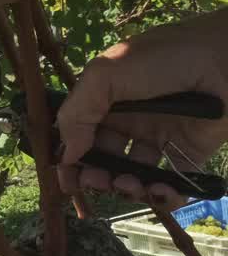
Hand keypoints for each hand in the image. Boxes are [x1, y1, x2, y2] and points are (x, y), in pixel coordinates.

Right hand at [56, 10, 227, 208]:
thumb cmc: (164, 59)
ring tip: (128, 185)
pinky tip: (158, 192)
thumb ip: (78, 111)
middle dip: (95, 177)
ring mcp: (160, 139)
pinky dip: (163, 196)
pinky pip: (172, 183)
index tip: (64, 179)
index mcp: (106, 101)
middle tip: (96, 183)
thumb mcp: (107, 74)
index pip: (79, 136)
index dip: (70, 159)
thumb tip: (66, 154)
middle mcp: (130, 121)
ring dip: (125, 188)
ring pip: (133, 175)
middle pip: (103, 159)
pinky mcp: (190, 154)